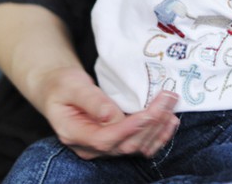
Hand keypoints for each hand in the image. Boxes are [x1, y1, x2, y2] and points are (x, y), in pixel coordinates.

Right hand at [36, 65, 178, 158]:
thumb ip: (91, 100)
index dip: (130, 129)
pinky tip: (170, 121)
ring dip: (158, 129)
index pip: (105, 138)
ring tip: (172, 107)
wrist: (58, 90)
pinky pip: (140, 145)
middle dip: (151, 124)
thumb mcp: (72, 85)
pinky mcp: (116, 142)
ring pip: (136, 147)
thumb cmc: (62, 85)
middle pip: (125, 144)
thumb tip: (110, 115)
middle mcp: (90, 147)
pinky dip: (158, 135)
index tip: (150, 113)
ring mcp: (103, 147)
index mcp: (74, 133)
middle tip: (168, 99)